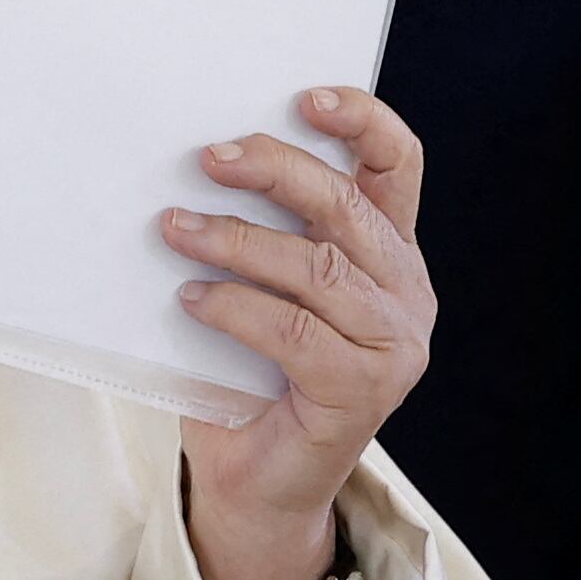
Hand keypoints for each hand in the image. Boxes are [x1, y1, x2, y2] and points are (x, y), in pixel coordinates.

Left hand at [159, 87, 435, 579]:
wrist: (256, 483)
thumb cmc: (250, 373)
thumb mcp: (262, 287)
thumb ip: (258, 232)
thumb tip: (192, 165)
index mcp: (390, 254)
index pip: (397, 167)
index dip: (361, 122)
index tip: (305, 96)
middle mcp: (406, 294)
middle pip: (348, 208)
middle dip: (275, 171)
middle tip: (207, 158)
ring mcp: (392, 347)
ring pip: (318, 268)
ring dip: (236, 240)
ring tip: (174, 229)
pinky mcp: (362, 393)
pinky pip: (292, 331)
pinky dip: (233, 307)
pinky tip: (190, 299)